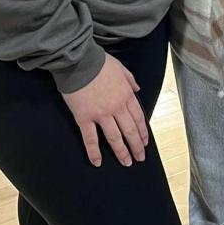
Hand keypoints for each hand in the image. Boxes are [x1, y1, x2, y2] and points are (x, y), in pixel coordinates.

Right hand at [63, 53, 148, 168]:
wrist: (79, 61)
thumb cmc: (98, 62)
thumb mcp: (120, 67)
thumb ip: (130, 79)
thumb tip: (137, 88)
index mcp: (126, 95)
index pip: (138, 118)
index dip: (142, 132)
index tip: (144, 143)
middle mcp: (116, 107)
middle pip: (130, 131)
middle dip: (136, 147)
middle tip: (139, 158)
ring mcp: (101, 114)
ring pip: (115, 137)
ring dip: (122, 152)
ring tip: (126, 162)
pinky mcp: (84, 118)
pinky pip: (90, 138)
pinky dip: (94, 152)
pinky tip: (97, 162)